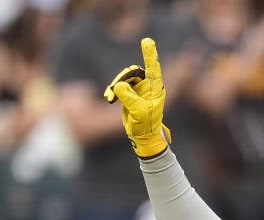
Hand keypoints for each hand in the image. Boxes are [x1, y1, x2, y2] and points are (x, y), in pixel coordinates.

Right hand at [103, 37, 171, 157]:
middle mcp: (148, 86)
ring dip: (116, 85)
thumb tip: (118, 85)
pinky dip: (112, 90)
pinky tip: (109, 98)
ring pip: (124, 77)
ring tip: (110, 98)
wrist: (142, 135)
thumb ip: (129, 98)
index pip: (152, 68)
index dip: (149, 55)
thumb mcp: (138, 112)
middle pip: (133, 71)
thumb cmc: (145, 125)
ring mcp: (138, 89)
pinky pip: (118, 85)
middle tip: (114, 90)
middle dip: (122, 78)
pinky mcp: (129, 93)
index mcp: (155, 89)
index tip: (146, 41)